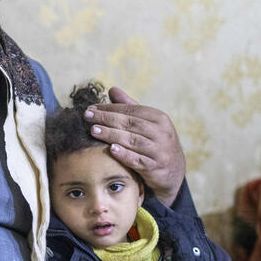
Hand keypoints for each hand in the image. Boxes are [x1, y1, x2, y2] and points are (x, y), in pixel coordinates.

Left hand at [84, 87, 185, 205]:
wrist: (173, 171)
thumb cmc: (154, 142)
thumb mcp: (147, 123)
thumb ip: (129, 107)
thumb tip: (112, 89)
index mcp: (159, 118)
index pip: (131, 110)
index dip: (109, 108)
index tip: (90, 108)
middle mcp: (162, 133)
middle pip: (131, 123)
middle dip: (107, 118)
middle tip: (87, 116)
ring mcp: (160, 151)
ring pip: (133, 141)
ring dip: (112, 135)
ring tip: (94, 130)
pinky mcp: (156, 168)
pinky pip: (138, 160)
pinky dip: (125, 155)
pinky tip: (111, 150)